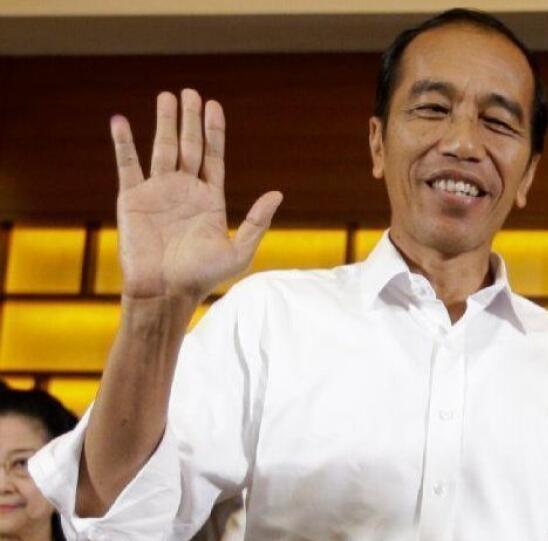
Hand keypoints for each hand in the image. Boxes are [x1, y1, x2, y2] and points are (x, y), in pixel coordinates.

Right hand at [109, 89, 281, 303]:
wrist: (164, 292)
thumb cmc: (202, 277)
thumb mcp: (239, 251)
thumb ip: (258, 222)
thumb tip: (278, 193)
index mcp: (210, 199)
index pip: (213, 156)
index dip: (214, 131)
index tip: (214, 106)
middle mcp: (184, 191)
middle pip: (189, 146)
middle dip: (190, 119)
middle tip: (190, 92)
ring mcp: (158, 192)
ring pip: (162, 148)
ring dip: (164, 122)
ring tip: (166, 96)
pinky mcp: (132, 198)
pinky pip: (127, 164)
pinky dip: (123, 143)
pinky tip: (121, 121)